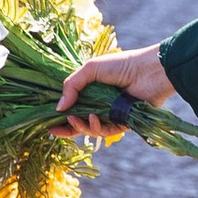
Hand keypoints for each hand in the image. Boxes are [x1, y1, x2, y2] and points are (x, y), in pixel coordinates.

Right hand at [55, 43, 175, 140]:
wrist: (149, 71)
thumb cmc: (122, 65)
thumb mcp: (90, 69)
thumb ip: (72, 86)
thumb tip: (58, 108)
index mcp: (92, 91)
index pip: (73, 107)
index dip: (60, 116)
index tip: (47, 123)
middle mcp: (101, 104)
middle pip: (79, 122)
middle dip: (66, 128)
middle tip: (54, 130)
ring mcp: (112, 115)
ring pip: (91, 129)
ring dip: (81, 127)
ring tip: (76, 119)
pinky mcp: (123, 124)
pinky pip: (106, 132)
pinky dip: (96, 127)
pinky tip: (92, 119)